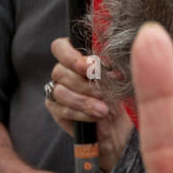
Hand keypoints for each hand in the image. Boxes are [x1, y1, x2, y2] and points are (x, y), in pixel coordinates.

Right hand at [47, 37, 134, 172]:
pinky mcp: (55, 109)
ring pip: (60, 91)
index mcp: (75, 57)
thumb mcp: (115, 79)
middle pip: (60, 71)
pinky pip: (63, 110)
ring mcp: (55, 90)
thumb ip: (104, 68)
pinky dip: (81, 113)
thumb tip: (102, 64)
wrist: (117, 125)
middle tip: (102, 93)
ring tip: (103, 109)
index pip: (60, 47)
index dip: (71, 55)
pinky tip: (95, 117)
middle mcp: (62, 72)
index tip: (91, 66)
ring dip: (84, 101)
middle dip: (84, 84)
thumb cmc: (116, 96)